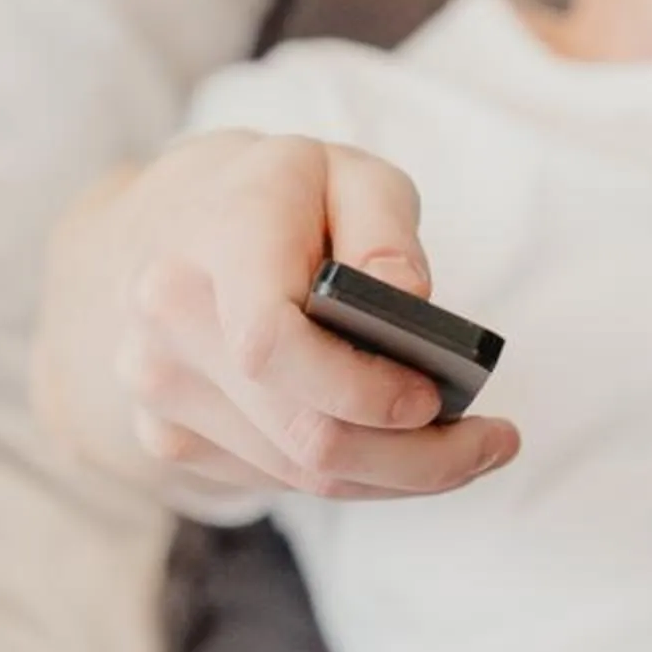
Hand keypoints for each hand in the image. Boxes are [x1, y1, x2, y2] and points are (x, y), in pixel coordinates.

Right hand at [76, 131, 519, 503]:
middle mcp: (169, 322)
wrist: (166, 227)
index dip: (361, 387)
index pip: (272, 343)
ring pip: (297, 472)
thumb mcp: (343, 171)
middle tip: (492, 443)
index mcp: (212, 240)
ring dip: (394, 476)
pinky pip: (276, 480)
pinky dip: (350, 476)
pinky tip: (394, 447)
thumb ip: (384, 225)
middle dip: (414, 456)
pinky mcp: (167, 436)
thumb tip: (409, 301)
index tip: (433, 395)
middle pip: (301, 433)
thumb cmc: (276, 195)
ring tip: (466, 449)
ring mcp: (159, 390)